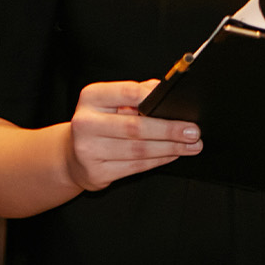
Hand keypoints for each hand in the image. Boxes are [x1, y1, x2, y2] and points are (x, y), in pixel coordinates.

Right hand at [65, 80, 201, 191]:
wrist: (72, 155)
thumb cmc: (100, 122)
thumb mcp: (110, 101)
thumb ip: (136, 93)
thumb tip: (166, 90)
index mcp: (91, 97)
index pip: (127, 92)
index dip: (154, 98)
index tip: (177, 104)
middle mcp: (85, 123)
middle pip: (135, 127)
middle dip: (169, 130)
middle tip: (193, 131)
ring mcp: (88, 150)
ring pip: (138, 150)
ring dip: (170, 148)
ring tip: (191, 145)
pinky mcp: (96, 173)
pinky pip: (135, 167)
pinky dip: (159, 160)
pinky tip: (173, 155)